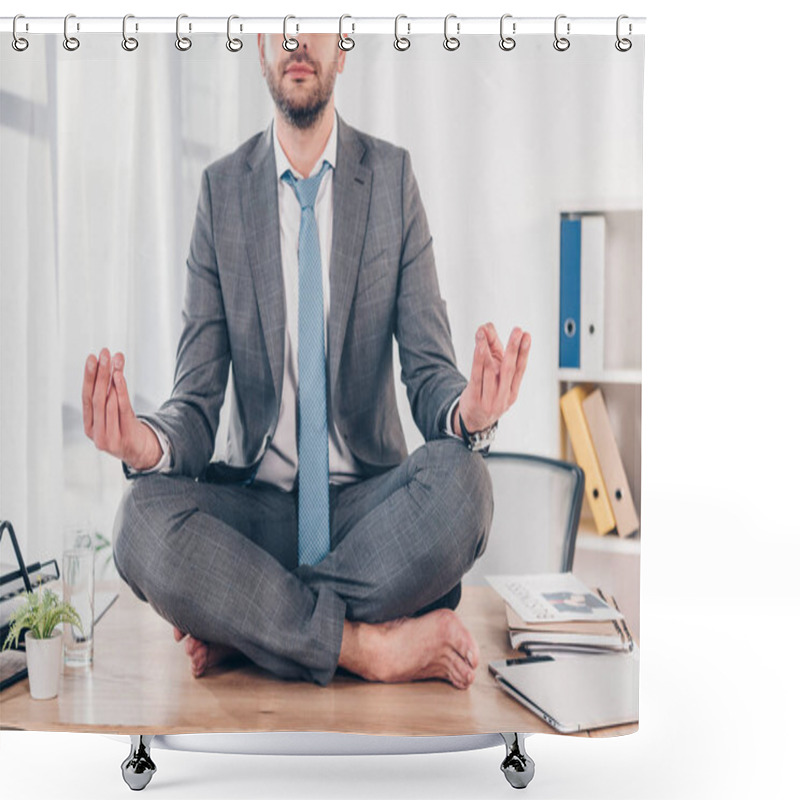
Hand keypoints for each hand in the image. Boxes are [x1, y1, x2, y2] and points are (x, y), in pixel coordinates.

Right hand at [82, 348, 161, 469]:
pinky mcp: (124, 437)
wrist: (141, 453)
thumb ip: (110, 394)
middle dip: (98, 373)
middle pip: (95, 397)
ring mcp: (108, 437)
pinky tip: (119, 376)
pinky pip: (122, 409)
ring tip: (115, 360)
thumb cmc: (126, 428)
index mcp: (89, 425)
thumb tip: (112, 364)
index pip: (86, 397)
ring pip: (107, 402)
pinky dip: (120, 391)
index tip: (91, 357)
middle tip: (102, 352)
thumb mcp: (114, 414)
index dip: (88, 377)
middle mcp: (95, 432)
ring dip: (110, 378)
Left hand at [455, 323, 530, 434]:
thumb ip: (491, 349)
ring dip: (488, 349)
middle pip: (509, 369)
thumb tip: (487, 326)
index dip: (524, 352)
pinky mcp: (475, 398)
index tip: (527, 336)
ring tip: (485, 332)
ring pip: (490, 371)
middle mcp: (503, 396)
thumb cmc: (486, 393)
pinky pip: (477, 376)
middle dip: (514, 348)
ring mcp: (489, 399)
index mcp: (512, 390)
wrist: (474, 420)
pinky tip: (479, 346)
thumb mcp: (493, 373)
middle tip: (517, 331)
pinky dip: (478, 359)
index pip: (520, 369)